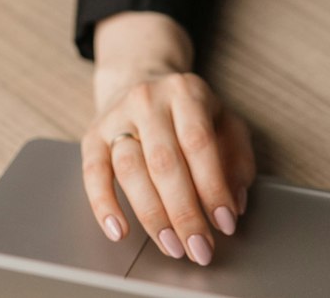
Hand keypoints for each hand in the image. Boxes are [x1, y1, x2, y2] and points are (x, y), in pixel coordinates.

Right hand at [81, 18, 254, 266]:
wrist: (140, 82)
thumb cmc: (189, 113)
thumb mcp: (224, 122)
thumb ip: (237, 159)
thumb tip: (235, 202)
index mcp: (186, 92)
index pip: (199, 143)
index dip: (213, 187)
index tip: (224, 223)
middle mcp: (148, 100)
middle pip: (164, 162)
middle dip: (183, 213)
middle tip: (197, 248)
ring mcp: (116, 117)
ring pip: (130, 170)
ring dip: (152, 216)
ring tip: (170, 245)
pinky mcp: (92, 136)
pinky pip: (92, 174)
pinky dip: (104, 206)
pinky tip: (119, 232)